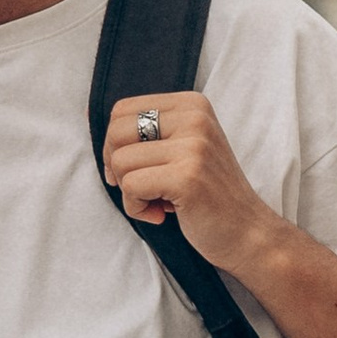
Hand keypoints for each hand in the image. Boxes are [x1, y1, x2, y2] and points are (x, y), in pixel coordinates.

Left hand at [101, 92, 285, 285]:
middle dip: (117, 167)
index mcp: (191, 104)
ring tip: (160, 202)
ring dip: (131, 193)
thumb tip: (88, 115)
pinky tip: (163, 214)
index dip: (115, 145)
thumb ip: (146, 132)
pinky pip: (130, 187)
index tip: (136, 168)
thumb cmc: (207, 194)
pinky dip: (137, 209)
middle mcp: (194, 117)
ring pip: (120, 162)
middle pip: (115, 132)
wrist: (248, 233)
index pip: (121, 110)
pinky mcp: (188, 176)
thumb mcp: (181, 149)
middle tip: (144, 187)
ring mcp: (193, 145)